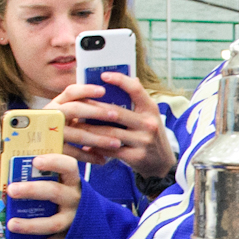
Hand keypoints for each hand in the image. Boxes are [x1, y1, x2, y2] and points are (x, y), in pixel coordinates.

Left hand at [4, 153, 80, 238]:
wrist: (89, 224)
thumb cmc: (64, 198)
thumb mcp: (62, 185)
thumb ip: (43, 177)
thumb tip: (9, 166)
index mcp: (72, 182)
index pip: (68, 167)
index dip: (54, 162)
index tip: (35, 161)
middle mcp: (75, 200)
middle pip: (55, 193)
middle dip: (32, 191)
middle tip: (11, 190)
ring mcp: (72, 221)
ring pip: (52, 223)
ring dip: (30, 225)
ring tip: (10, 224)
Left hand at [48, 74, 174, 180]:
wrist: (162, 163)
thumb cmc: (150, 134)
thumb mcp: (149, 115)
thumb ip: (137, 99)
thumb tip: (128, 76)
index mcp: (150, 108)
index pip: (136, 89)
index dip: (120, 80)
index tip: (103, 75)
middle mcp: (149, 123)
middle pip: (116, 112)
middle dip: (93, 109)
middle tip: (75, 106)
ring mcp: (143, 141)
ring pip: (110, 133)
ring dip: (90, 129)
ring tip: (75, 125)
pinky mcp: (136, 157)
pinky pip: (111, 151)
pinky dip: (96, 148)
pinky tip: (85, 145)